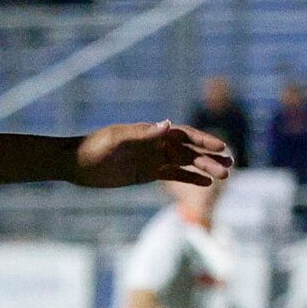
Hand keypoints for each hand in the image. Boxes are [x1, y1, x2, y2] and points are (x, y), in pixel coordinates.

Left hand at [75, 121, 232, 188]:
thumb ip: (144, 133)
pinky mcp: (146, 173)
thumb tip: (169, 124)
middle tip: (230, 167)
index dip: (204, 141)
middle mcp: (156, 144)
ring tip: (223, 177)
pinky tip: (205, 183)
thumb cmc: (94, 147)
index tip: (221, 148)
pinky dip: (189, 178)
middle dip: (210, 157)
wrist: (76, 163)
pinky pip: (172, 175)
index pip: (185, 135)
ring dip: (204, 168)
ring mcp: (152, 158)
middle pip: (189, 149)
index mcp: (152, 132)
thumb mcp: (117, 139)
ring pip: (185, 163)